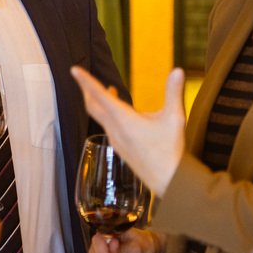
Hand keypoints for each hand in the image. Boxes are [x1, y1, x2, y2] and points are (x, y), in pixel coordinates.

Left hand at [71, 66, 186, 195]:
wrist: (167, 181)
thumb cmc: (170, 150)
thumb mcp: (174, 118)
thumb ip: (174, 93)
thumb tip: (177, 70)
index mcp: (124, 119)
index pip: (100, 96)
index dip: (86, 81)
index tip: (74, 70)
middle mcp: (115, 129)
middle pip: (92, 106)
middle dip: (86, 90)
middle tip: (84, 77)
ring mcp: (115, 140)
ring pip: (99, 117)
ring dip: (98, 102)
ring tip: (108, 90)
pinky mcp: (119, 148)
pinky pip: (107, 126)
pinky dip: (107, 114)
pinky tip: (120, 113)